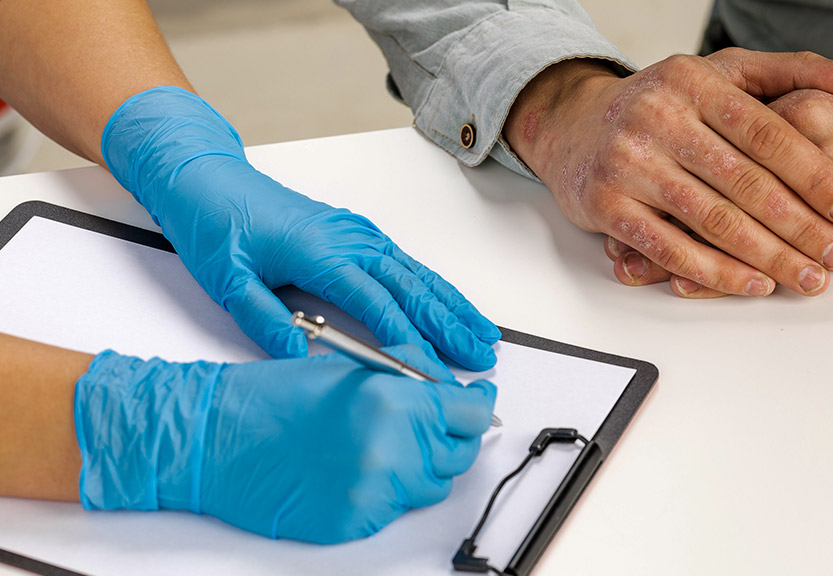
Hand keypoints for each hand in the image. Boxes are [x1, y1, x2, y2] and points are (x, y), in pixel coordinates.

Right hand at [75, 347, 496, 543]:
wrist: (218, 440)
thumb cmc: (273, 397)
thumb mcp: (350, 364)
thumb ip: (411, 373)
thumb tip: (452, 386)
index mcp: (394, 401)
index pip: (471, 412)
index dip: (477, 407)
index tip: (477, 405)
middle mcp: (393, 449)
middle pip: (459, 452)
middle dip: (450, 436)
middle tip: (428, 425)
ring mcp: (376, 491)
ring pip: (432, 484)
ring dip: (421, 466)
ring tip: (381, 445)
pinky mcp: (357, 521)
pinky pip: (397, 510)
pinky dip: (389, 492)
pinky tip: (357, 469)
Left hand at [102, 87, 499, 370]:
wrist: (207, 178)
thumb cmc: (216, 223)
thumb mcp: (226, 281)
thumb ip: (264, 320)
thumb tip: (300, 354)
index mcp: (321, 252)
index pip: (376, 305)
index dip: (407, 341)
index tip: (429, 373)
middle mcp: (350, 240)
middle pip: (412, 287)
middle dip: (450, 325)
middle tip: (481, 356)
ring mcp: (358, 234)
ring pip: (417, 274)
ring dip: (453, 305)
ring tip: (483, 333)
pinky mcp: (358, 234)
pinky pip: (407, 263)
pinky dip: (436, 287)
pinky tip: (452, 304)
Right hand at [504, 49, 832, 297]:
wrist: (573, 125)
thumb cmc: (659, 103)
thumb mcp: (722, 72)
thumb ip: (793, 71)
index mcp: (694, 83)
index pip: (767, 132)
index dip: (814, 174)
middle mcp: (658, 119)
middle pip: (744, 182)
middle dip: (799, 225)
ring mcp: (629, 163)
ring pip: (710, 219)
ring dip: (766, 256)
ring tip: (805, 276)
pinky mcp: (606, 204)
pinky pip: (668, 247)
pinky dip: (714, 272)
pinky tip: (751, 283)